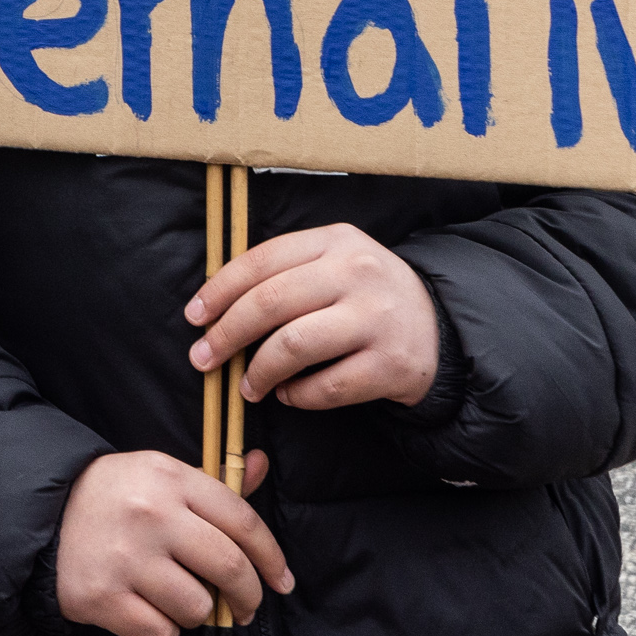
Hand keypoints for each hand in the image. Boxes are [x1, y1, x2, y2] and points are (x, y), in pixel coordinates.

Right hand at [54, 448, 287, 635]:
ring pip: (198, 608)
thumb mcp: (159, 476)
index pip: (242, 521)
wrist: (41, 515)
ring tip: (176, 596)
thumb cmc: (114, 498)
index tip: (281, 580)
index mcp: (166, 476)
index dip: (271, 557)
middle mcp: (148, 513)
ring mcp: (123, 557)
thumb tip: (261, 465)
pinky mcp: (101, 596)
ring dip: (196, 611)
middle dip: (248, 596)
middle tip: (243, 606)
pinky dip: (163, 629)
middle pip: (230, 568)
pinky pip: (162, 634)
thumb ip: (214, 483)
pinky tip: (148, 608)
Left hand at [189, 220, 440, 410]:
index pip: (261, 260)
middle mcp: (357, 274)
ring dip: (257, 370)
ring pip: (293, 345)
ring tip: (246, 386)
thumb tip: (215, 305)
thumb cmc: (367, 295)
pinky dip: (297, 395)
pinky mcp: (391, 365)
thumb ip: (284, 272)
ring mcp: (377, 320)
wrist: (441, 329)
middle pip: (270, 303)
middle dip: (226, 334)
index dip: (219, 290)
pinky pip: (326, 386)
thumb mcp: (334, 262)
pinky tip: (287, 394)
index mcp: (335, 240)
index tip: (194, 316)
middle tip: (204, 358)